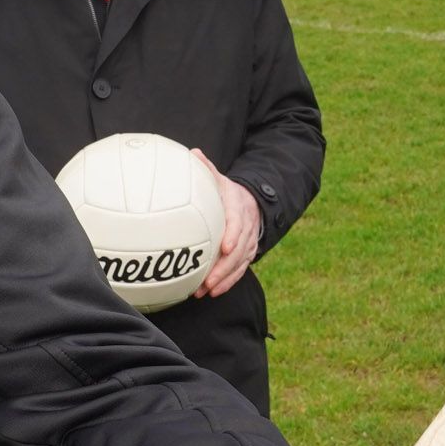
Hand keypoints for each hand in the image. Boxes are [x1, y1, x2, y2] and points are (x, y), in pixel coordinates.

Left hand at [192, 151, 263, 296]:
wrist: (251, 203)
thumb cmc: (228, 192)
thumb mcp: (220, 179)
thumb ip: (207, 169)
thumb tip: (193, 153)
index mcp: (239, 208)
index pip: (238, 223)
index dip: (234, 236)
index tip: (225, 247)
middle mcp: (247, 227)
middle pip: (239, 250)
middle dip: (224, 267)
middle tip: (208, 281)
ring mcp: (248, 243)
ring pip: (240, 264)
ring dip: (223, 279)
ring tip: (205, 291)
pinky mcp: (247, 254)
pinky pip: (240, 270)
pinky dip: (228, 282)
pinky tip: (213, 292)